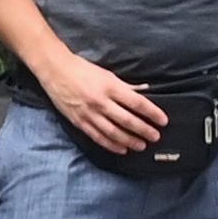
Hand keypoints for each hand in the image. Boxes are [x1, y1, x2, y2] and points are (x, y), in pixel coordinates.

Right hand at [41, 51, 163, 153]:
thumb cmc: (81, 69)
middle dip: (144, 130)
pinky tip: (122, 149)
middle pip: (128, 120)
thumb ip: (125, 86)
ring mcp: (89, 113)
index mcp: (110, 87)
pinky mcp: (79, 121)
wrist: (55, 70)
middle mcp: (100, 102)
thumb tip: (144, 91)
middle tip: (155, 137)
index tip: (163, 121)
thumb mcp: (106, 74)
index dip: (152, 113)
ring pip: (114, 132)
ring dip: (130, 140)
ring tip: (141, 145)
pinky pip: (98, 136)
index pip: (137, 103)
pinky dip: (111, 145)